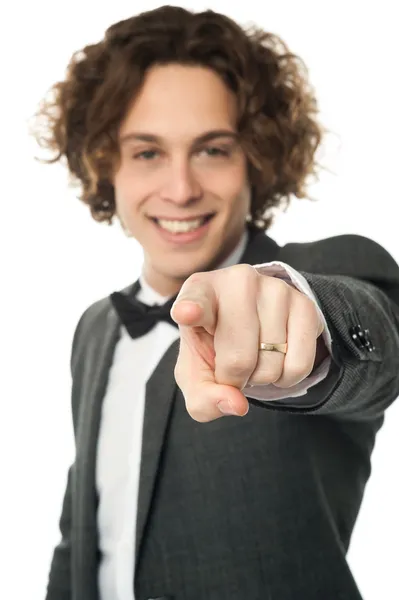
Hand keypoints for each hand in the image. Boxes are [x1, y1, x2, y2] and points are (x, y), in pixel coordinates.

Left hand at [171, 264, 323, 421]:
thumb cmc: (214, 346)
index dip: (191, 309)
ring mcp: (274, 289)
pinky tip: (277, 359)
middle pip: (238, 358)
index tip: (186, 312)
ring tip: (254, 355)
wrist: (250, 325)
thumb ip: (203, 399)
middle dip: (235, 378)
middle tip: (231, 364)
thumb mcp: (196, 374)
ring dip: (262, 377)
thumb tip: (237, 404)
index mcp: (199, 292)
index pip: (195, 302)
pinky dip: (287, 377)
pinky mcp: (304, 304)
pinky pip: (299, 363)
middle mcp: (237, 281)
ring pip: (271, 363)